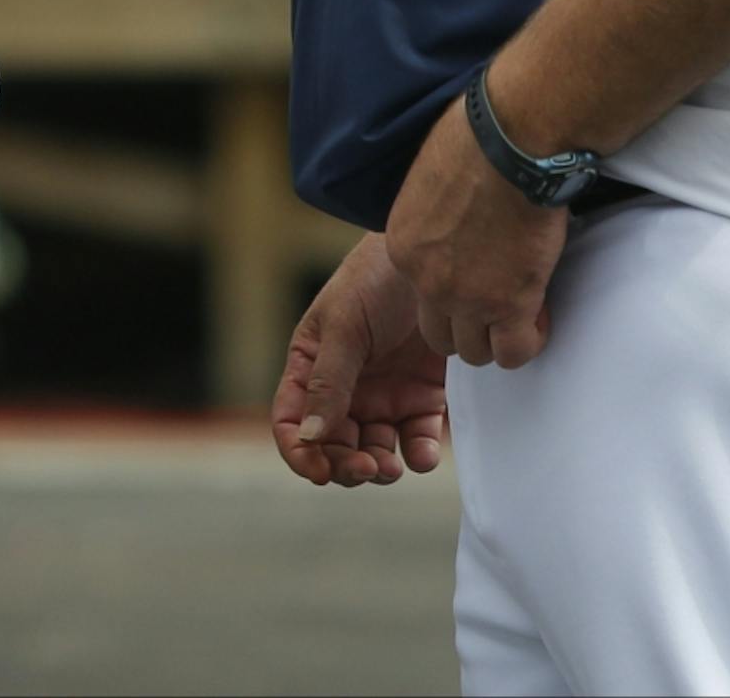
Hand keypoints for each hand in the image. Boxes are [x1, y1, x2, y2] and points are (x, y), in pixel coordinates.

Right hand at [271, 233, 446, 488]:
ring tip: (390, 465)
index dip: (299, 453)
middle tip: (367, 466)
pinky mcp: (423, 398)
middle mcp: (345, 389)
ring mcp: (385, 396)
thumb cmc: (376, 278)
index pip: (291, 421)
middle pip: (333, 446)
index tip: (319, 471)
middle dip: (345, 465)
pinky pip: (417, 443)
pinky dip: (419, 456)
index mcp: (312, 366)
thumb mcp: (345, 323)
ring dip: (380, 467)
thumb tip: (309, 437)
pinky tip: (423, 452)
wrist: (438, 258)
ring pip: (374, 452)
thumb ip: (328, 381)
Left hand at [385, 95, 567, 367]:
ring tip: (519, 307)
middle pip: (439, 335)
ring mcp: (467, 299)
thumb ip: (434, 217)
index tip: (475, 274)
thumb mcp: (432, 180)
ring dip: (497, 334)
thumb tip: (454, 221)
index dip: (450, 289)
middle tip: (494, 299)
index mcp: (403, 247)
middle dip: (467, 324)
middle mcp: (426, 281)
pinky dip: (529, 340)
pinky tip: (539, 314)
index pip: (418, 295)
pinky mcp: (510, 304)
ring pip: (475, 352)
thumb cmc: (476, 140)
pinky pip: (515, 351)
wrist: (513, 142)